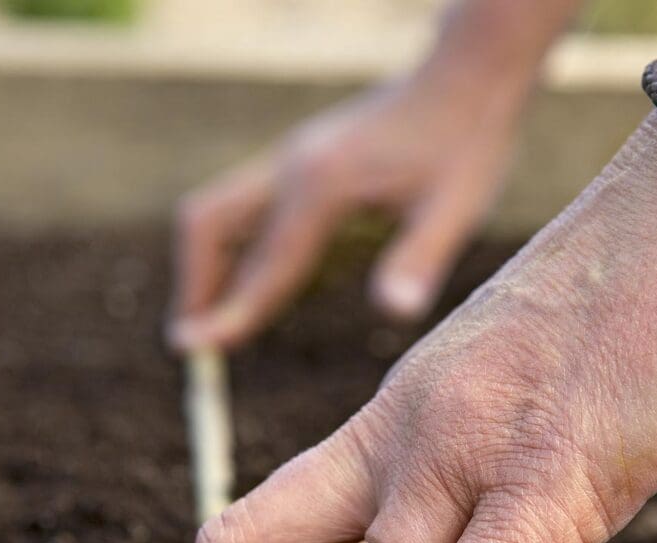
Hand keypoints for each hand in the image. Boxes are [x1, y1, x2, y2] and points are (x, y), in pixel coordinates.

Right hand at [166, 65, 526, 351]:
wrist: (464, 77)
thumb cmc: (467, 143)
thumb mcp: (457, 206)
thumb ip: (420, 258)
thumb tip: (395, 312)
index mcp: (323, 183)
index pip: (262, 261)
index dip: (226, 312)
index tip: (190, 351)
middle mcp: (290, 168)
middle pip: (206, 225)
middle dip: (192, 285)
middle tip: (194, 343)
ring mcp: (287, 161)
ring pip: (215, 215)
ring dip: (207, 269)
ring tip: (219, 325)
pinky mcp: (296, 164)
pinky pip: (244, 213)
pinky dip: (235, 254)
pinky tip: (263, 289)